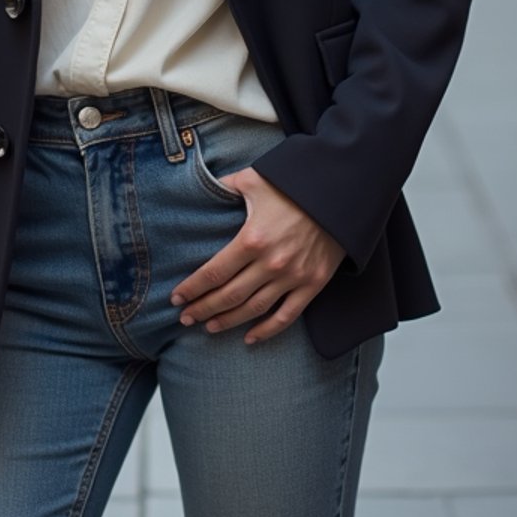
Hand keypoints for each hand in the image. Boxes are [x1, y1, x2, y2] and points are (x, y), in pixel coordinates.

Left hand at [170, 170, 344, 344]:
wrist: (339, 192)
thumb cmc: (293, 184)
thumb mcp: (254, 178)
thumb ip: (226, 186)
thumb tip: (204, 186)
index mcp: (252, 239)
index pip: (214, 272)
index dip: (193, 288)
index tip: (177, 298)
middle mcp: (271, 263)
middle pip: (229, 296)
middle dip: (203, 309)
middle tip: (185, 318)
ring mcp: (293, 277)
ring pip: (253, 309)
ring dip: (228, 321)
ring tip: (209, 327)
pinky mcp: (312, 284)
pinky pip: (287, 316)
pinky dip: (267, 331)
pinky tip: (250, 338)